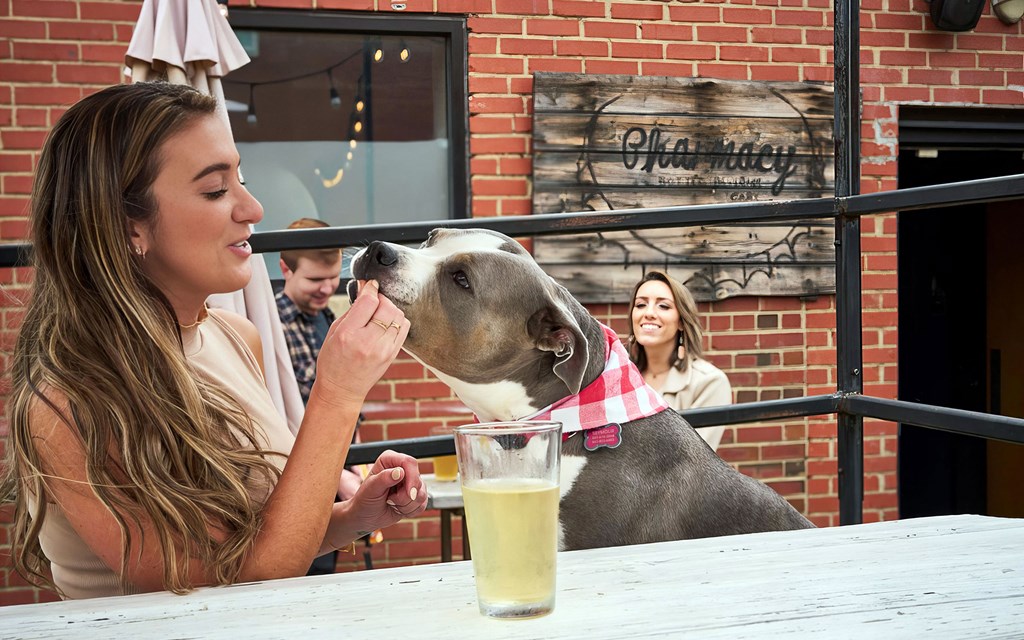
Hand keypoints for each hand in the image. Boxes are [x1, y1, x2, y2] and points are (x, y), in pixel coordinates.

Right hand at [312, 280, 408, 405]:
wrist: (341, 389)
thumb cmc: (333, 360)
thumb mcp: (334, 332)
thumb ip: (352, 310)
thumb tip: (365, 289)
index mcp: (349, 334)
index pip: (369, 301)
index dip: (370, 288)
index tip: (369, 285)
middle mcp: (368, 342)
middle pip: (387, 306)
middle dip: (381, 298)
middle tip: (373, 300)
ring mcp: (383, 350)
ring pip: (398, 316)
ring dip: (390, 309)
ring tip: (379, 313)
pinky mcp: (393, 355)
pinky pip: (404, 328)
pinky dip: (397, 320)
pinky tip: (386, 323)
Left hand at [343, 450, 427, 533]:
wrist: (365, 517)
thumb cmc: (364, 500)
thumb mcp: (371, 489)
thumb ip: (384, 479)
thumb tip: (399, 472)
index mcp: (389, 460)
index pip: (409, 462)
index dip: (412, 477)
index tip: (409, 493)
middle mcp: (402, 468)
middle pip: (417, 480)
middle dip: (405, 496)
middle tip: (390, 500)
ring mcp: (410, 482)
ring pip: (421, 494)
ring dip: (406, 505)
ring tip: (392, 503)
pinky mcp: (415, 495)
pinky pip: (422, 504)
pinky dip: (410, 511)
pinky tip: (399, 508)